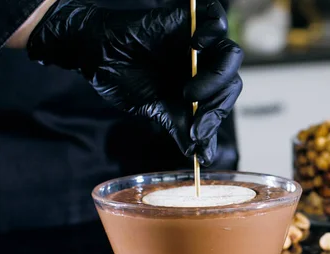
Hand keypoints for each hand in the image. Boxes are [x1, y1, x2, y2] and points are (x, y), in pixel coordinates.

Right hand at [26, 0, 243, 165]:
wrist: (97, 54)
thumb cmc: (127, 79)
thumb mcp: (158, 109)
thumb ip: (182, 129)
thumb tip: (202, 157)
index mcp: (202, 88)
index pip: (222, 103)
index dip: (214, 120)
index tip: (197, 136)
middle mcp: (206, 66)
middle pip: (232, 82)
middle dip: (215, 104)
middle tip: (190, 111)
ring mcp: (200, 43)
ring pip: (231, 56)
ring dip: (217, 76)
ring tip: (189, 91)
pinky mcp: (190, 20)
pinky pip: (216, 19)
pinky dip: (212, 31)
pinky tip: (195, 44)